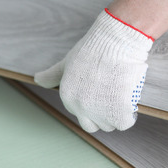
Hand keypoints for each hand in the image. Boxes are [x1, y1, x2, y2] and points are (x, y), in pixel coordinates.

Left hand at [34, 9, 153, 132]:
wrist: (115, 41)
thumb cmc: (93, 49)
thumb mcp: (67, 62)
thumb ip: (52, 75)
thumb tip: (37, 79)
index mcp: (68, 98)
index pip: (82, 116)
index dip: (94, 107)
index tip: (103, 94)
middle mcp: (82, 107)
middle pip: (97, 125)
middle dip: (105, 116)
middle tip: (114, 98)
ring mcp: (100, 110)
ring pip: (111, 125)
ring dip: (118, 115)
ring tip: (122, 97)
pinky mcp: (118, 109)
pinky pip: (125, 122)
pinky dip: (130, 115)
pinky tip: (130, 102)